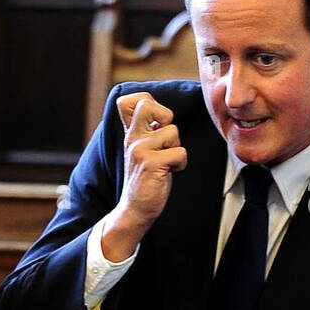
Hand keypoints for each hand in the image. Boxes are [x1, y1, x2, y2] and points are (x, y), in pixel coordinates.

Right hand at [100, 93, 188, 260]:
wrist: (135, 208)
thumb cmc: (144, 179)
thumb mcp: (141, 150)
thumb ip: (146, 130)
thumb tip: (161, 113)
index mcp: (130, 134)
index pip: (129, 101)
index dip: (148, 101)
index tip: (155, 120)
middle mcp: (132, 138)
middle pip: (146, 104)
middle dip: (164, 115)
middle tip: (164, 136)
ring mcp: (140, 150)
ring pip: (173, 132)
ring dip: (176, 148)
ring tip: (166, 163)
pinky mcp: (151, 163)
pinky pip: (180, 152)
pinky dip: (180, 164)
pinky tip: (169, 172)